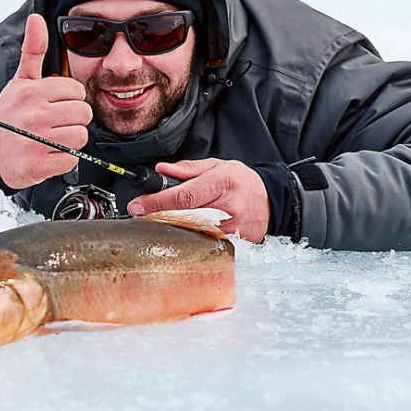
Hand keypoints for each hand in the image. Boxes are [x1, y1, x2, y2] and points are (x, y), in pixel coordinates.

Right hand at [0, 14, 92, 189]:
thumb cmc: (10, 114)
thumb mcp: (20, 81)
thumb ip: (33, 50)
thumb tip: (37, 18)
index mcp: (31, 91)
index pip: (76, 90)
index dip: (70, 97)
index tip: (56, 104)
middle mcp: (33, 114)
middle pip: (83, 113)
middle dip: (73, 118)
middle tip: (56, 122)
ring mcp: (35, 140)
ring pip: (80, 135)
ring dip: (71, 139)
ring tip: (53, 137)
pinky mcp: (38, 164)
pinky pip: (71, 158)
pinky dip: (63, 158)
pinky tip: (48, 152)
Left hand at [127, 158, 269, 241]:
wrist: (273, 202)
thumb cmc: (242, 183)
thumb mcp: (218, 166)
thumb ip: (188, 169)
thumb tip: (161, 170)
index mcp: (222, 182)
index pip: (183, 196)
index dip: (157, 202)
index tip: (137, 205)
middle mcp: (227, 207)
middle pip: (183, 216)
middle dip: (158, 215)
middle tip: (142, 212)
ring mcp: (231, 229)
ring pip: (190, 232)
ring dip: (171, 227)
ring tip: (165, 219)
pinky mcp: (233, 244)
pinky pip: (202, 242)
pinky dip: (188, 237)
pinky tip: (185, 231)